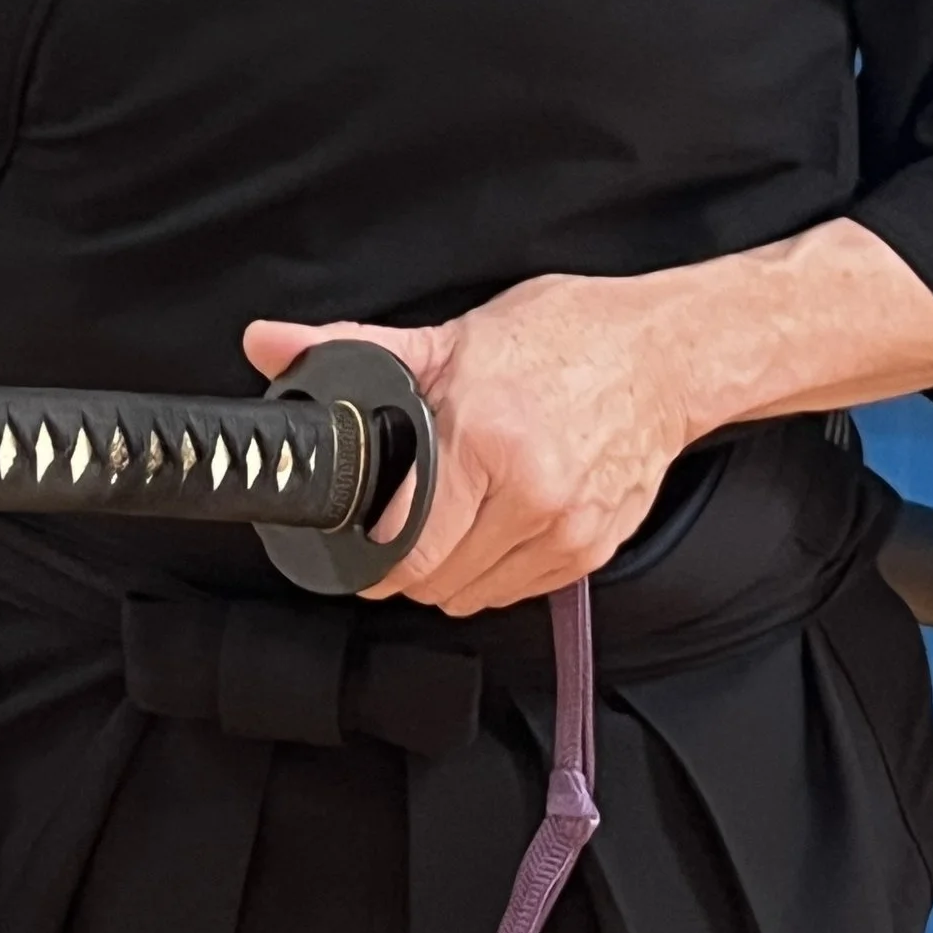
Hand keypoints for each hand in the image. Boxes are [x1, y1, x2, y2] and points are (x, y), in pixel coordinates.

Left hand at [246, 272, 692, 614]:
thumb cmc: (564, 337)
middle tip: (399, 520)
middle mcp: (530, 494)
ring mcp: (567, 530)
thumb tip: (267, 344)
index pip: (403, 550)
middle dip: (404, 561)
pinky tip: (495, 522)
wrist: (665, 355)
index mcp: (485, 439)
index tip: (359, 537)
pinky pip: (517, 591)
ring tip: (450, 517)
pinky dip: (494, 571)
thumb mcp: (452, 337)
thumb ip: (355, 349)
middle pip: (432, 582)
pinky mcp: (593, 551)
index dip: (368, 554)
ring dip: (449, 571)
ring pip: (472, 595)